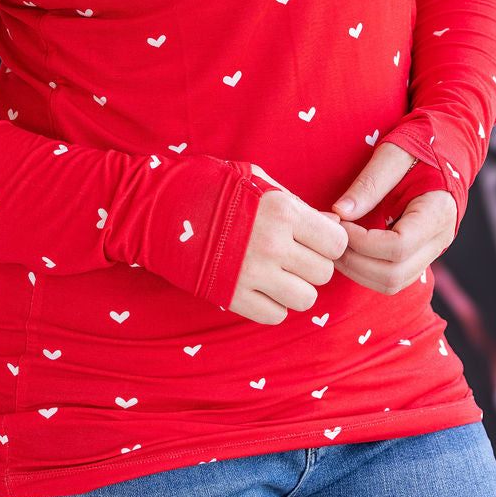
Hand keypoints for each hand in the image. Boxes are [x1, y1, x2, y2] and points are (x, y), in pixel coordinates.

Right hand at [227, 165, 348, 324]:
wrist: (159, 207)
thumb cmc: (212, 187)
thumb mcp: (258, 181)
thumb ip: (299, 205)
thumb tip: (334, 225)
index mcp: (282, 211)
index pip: (336, 242)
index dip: (328, 242)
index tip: (314, 240)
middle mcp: (272, 245)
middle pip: (323, 273)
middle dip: (312, 265)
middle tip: (292, 256)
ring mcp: (252, 274)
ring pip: (305, 299)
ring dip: (296, 288)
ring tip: (278, 274)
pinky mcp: (232, 296)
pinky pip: (275, 315)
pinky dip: (272, 305)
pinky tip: (259, 287)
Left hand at [320, 141, 456, 294]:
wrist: (448, 146)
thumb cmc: (421, 144)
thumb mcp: (394, 153)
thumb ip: (369, 183)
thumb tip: (340, 211)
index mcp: (437, 213)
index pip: (398, 247)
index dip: (362, 242)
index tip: (339, 222)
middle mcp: (439, 239)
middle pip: (394, 274)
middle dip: (355, 262)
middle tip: (330, 239)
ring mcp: (432, 251)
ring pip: (393, 283)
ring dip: (358, 271)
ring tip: (335, 245)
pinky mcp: (421, 254)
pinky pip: (394, 277)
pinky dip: (367, 271)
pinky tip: (350, 249)